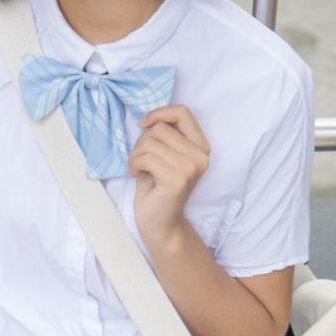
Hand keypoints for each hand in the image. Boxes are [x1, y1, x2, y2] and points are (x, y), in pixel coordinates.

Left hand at [128, 103, 210, 244]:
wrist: (160, 223)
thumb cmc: (157, 187)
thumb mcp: (163, 154)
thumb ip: (164, 135)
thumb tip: (148, 119)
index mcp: (201, 146)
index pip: (182, 112)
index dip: (160, 113)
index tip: (144, 124)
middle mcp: (201, 156)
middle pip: (161, 128)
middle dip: (142, 141)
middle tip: (140, 160)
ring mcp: (191, 168)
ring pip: (151, 142)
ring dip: (136, 154)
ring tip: (138, 168)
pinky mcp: (177, 179)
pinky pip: (146, 157)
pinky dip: (135, 164)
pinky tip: (136, 175)